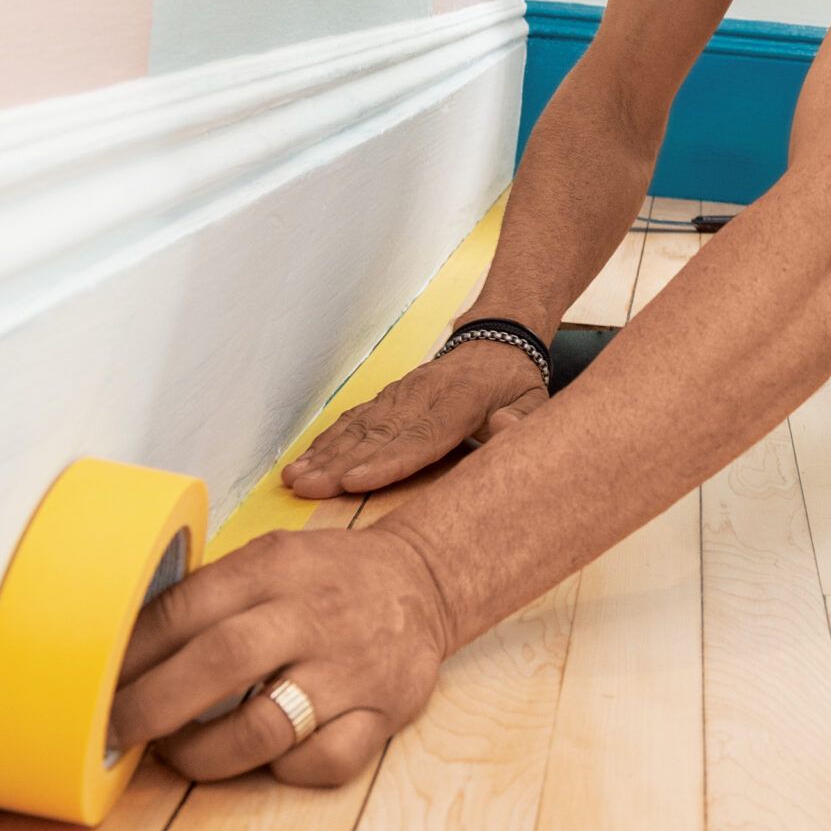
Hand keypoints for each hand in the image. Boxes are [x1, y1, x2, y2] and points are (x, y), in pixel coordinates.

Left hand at [111, 524, 448, 785]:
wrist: (424, 581)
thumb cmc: (328, 577)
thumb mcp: (272, 556)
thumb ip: (211, 592)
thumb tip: (120, 642)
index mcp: (276, 568)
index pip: (187, 608)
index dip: (131, 654)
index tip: (94, 685)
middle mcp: (313, 615)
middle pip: (221, 661)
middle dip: (153, 705)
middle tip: (115, 731)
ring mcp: (350, 668)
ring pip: (266, 725)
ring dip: (206, 751)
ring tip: (179, 753)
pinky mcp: (383, 711)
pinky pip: (325, 761)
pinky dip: (287, 769)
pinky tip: (268, 758)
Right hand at [283, 338, 548, 497]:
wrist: (495, 341)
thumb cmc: (514, 382)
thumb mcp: (535, 401)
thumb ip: (523, 419)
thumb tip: (505, 427)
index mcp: (460, 402)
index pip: (419, 437)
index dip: (385, 462)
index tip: (354, 480)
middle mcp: (422, 396)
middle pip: (378, 436)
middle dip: (338, 464)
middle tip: (307, 488)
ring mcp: (401, 395)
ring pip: (359, 427)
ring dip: (324, 454)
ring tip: (295, 478)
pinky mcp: (389, 396)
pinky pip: (355, 418)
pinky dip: (328, 439)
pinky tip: (305, 459)